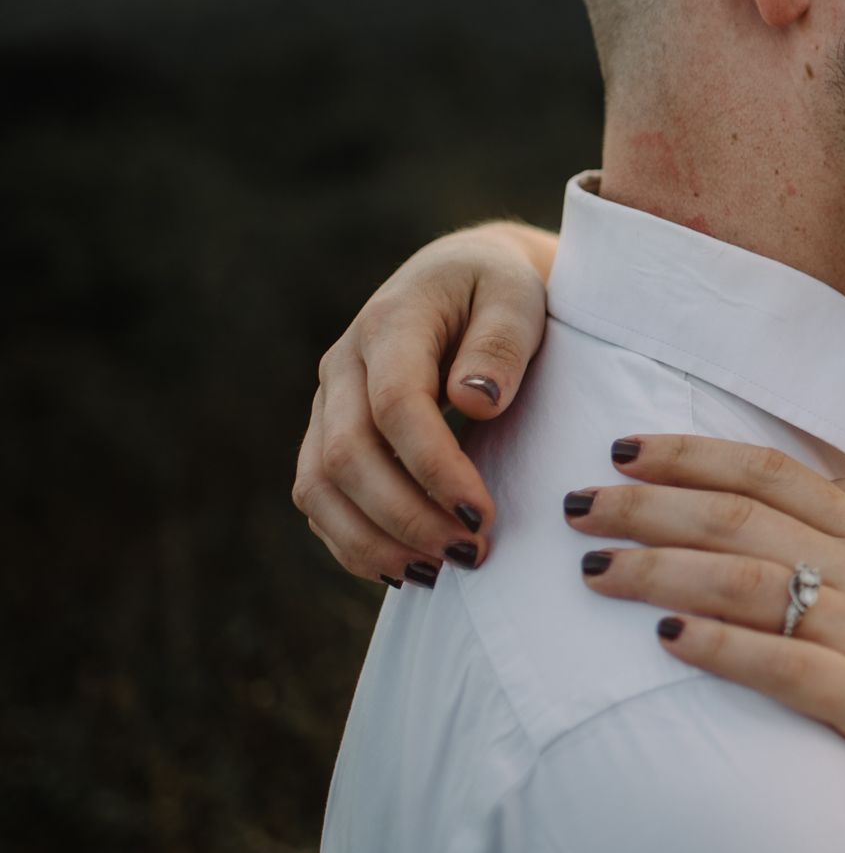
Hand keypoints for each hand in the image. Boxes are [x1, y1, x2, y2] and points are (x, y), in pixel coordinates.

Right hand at [292, 223, 554, 582]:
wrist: (465, 279)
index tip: (482, 513)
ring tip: (439, 573)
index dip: (434, 467)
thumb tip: (475, 401)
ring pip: (319, 485)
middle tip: (470, 552)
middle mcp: (343, 364)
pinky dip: (352, 541)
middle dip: (406, 516)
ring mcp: (328, 402)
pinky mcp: (327, 434)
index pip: (396, 405)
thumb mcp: (518, 297)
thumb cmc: (500, 290)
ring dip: (373, 540)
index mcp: (392, 323)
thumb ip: (500, 342)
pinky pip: (318, 498)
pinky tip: (405, 567)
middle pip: (347, 455)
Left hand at [570, 434, 844, 852]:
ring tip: (594, 570)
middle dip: (654, 502)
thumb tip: (819, 501)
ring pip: (756, 581)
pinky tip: (666, 642)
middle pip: (751, 516)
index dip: (699, 453)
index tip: (626, 446)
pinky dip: (724, 648)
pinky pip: (791, 666)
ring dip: (664, 569)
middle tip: (579, 503)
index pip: (782, 474)